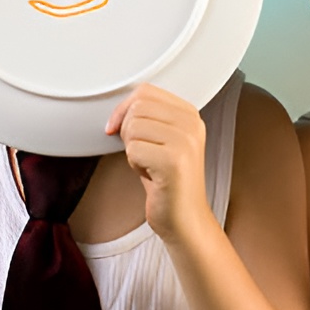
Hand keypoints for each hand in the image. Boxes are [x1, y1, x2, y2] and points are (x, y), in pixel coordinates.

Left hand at [106, 83, 211, 242]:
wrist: (184, 218)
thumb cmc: (168, 182)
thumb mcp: (162, 140)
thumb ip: (148, 117)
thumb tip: (119, 107)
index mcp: (190, 114)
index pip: (145, 91)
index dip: (123, 108)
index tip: (117, 128)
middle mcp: (192, 123)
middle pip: (137, 106)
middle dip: (127, 131)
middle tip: (140, 152)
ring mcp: (185, 141)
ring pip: (133, 127)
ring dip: (131, 149)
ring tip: (148, 164)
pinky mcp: (174, 161)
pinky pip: (133, 149)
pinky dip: (134, 165)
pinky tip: (150, 175)